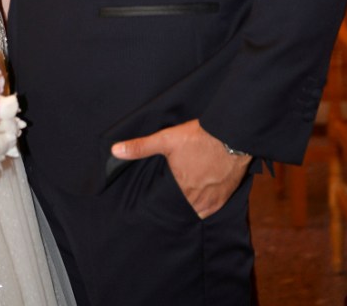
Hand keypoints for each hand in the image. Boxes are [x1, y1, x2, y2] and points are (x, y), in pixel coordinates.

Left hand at [111, 119, 251, 219]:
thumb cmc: (199, 137)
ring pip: (196, 210)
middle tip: (170, 196)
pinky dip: (204, 206)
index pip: (166, 202)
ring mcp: (212, 199)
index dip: (161, 200)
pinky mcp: (225, 197)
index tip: (158, 197)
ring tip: (183, 198)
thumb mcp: (166, 139)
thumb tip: (115, 151)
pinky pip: (211, 209)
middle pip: (181, 206)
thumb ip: (140, 147)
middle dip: (175, 203)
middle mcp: (196, 198)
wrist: (231, 136)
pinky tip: (199, 198)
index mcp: (180, 188)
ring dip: (190, 205)